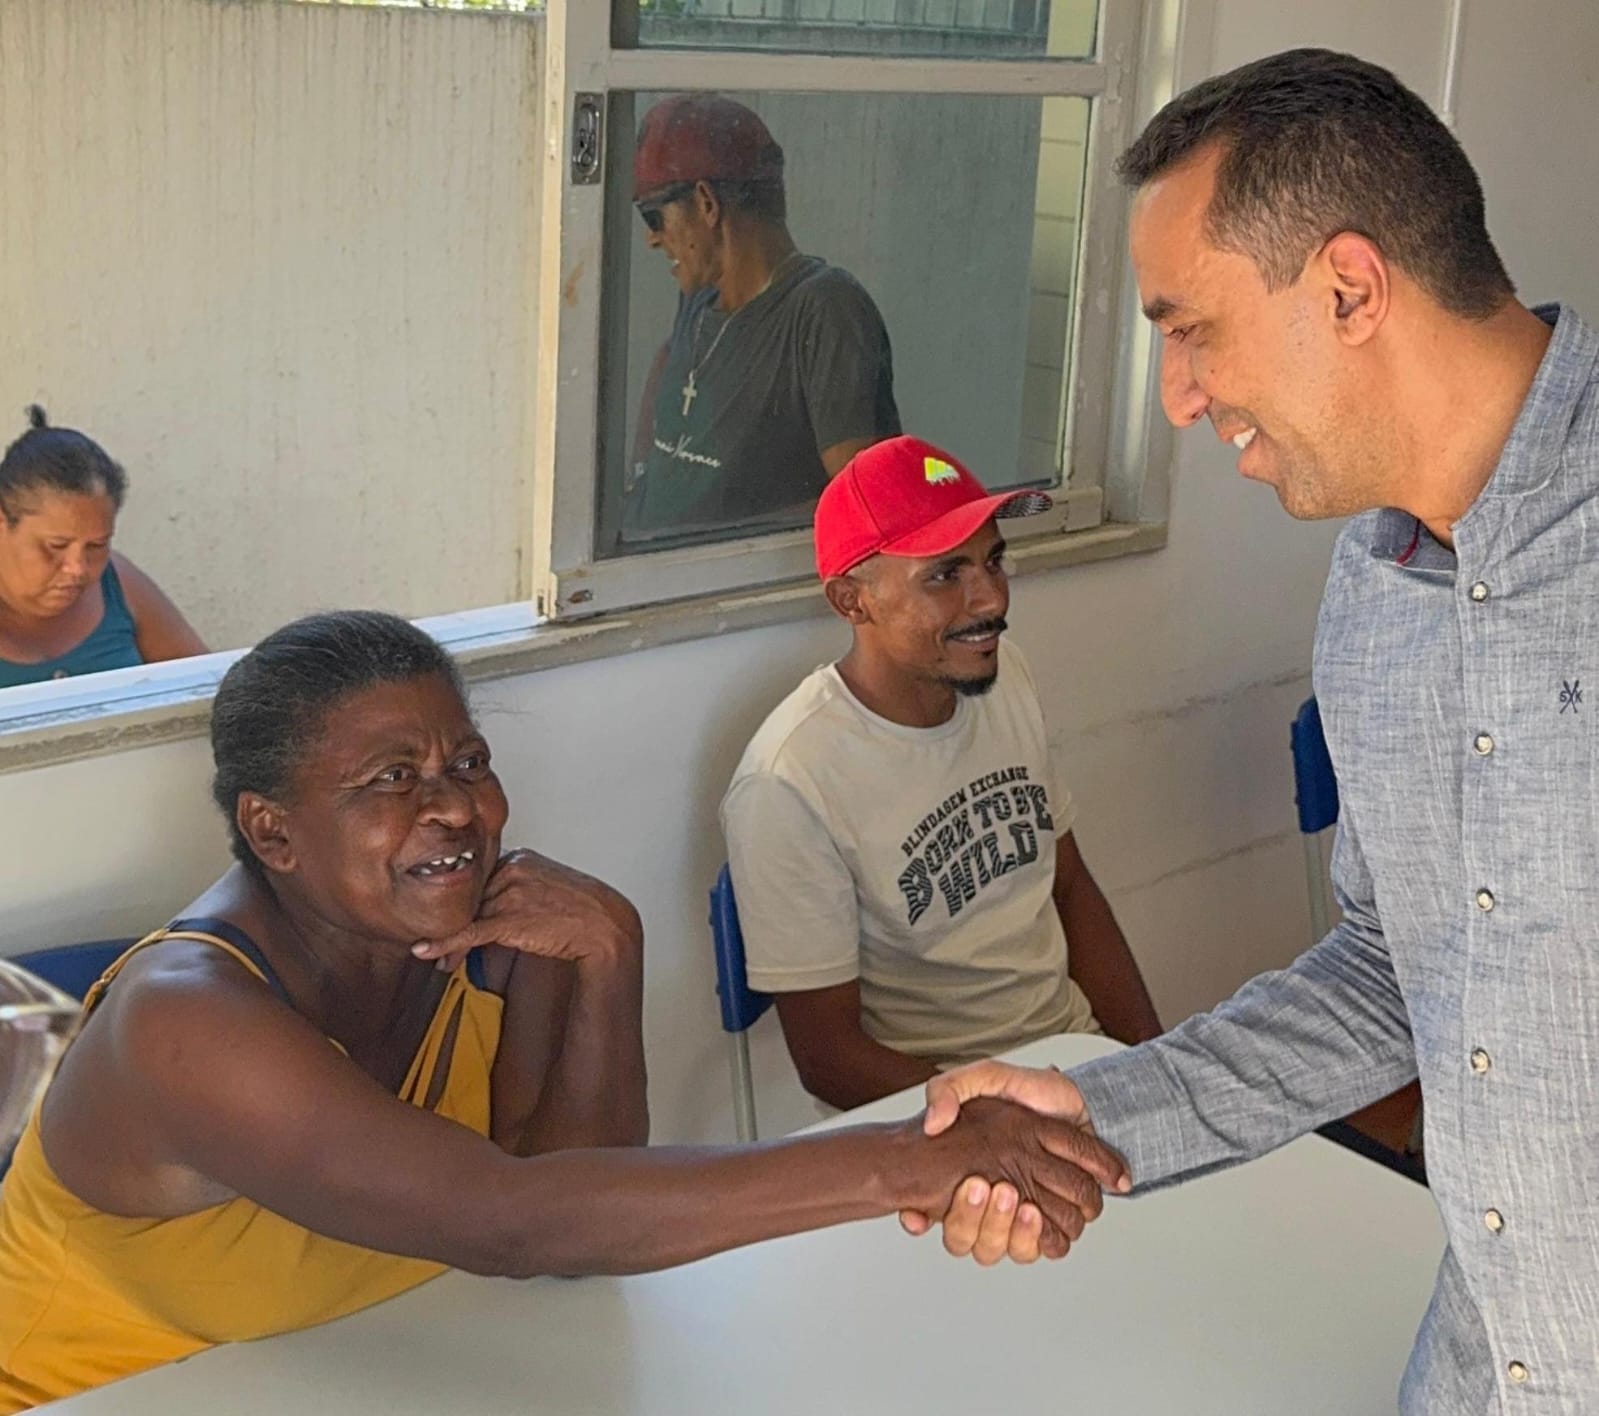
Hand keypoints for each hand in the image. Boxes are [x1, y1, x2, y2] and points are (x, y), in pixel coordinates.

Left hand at [411, 849, 642, 973]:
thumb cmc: (579, 910)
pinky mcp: (510, 918)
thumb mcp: (546, 887)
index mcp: (520, 857)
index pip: (477, 878)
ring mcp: (510, 893)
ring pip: (464, 916)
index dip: (462, 904)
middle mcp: (511, 869)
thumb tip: (493, 906)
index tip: (450, 920)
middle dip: (451, 923)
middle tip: (436, 945)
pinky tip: (426, 952)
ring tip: (440, 961)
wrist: (605, 926)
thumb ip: (518, 887)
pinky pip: (469, 932)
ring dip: (448, 942)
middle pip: (466, 897)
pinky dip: (444, 943)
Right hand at [900, 1060, 1127, 1264]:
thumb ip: (951, 1088)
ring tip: (1023, 1205)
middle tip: (992, 1189)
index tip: (935, 1205)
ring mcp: (1014, 1217)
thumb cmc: (1039, 1093)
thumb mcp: (989, 1076)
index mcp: (963, 1172)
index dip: (918, 1215)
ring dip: (1005, 1231)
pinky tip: (1037, 1214)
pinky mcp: (1049, 1226)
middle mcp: (985, 1200)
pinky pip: (1034, 1250)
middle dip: (973, 1219)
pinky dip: (1037, 1238)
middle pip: (962, 1238)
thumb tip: (933, 1123)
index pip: (925, 1207)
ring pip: (994, 1248)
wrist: (1089, 1106)